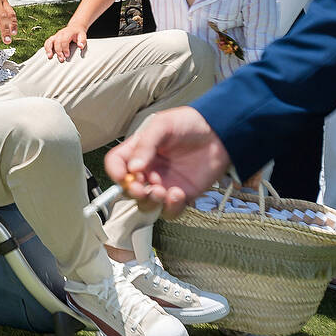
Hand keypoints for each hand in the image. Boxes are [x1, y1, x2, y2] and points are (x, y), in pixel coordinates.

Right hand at [42, 22, 87, 60]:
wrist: (75, 27)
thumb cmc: (78, 33)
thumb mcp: (83, 36)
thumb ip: (82, 41)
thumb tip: (80, 46)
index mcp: (68, 32)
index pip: (64, 40)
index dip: (65, 48)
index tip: (67, 55)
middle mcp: (60, 33)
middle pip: (56, 42)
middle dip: (58, 51)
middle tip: (61, 59)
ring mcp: (56, 35)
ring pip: (49, 41)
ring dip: (49, 49)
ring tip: (50, 56)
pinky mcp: (53, 38)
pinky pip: (47, 42)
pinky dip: (46, 48)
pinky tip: (48, 53)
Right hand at [104, 106, 231, 217]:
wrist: (220, 133)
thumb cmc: (190, 123)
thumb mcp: (163, 125)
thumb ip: (146, 145)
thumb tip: (133, 168)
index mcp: (138, 151)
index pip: (116, 165)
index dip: (115, 173)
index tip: (124, 176)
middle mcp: (148, 170)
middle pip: (129, 190)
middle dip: (134, 192)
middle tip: (142, 188)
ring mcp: (164, 184)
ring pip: (147, 205)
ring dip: (151, 202)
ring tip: (162, 191)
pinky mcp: (181, 195)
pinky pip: (170, 211)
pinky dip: (171, 207)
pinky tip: (178, 194)